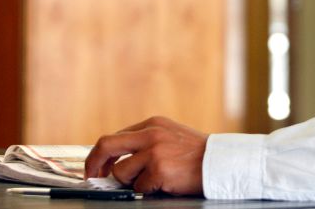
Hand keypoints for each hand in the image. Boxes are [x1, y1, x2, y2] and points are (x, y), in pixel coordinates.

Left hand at [84, 116, 207, 194]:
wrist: (221, 162)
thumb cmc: (197, 154)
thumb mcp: (170, 136)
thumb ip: (146, 141)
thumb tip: (118, 158)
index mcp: (152, 123)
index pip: (115, 137)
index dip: (101, 155)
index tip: (97, 167)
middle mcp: (151, 134)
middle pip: (107, 145)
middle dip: (94, 164)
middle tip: (92, 177)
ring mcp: (154, 151)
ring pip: (121, 172)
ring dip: (132, 182)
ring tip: (153, 179)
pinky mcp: (159, 169)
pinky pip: (139, 187)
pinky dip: (148, 189)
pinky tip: (165, 183)